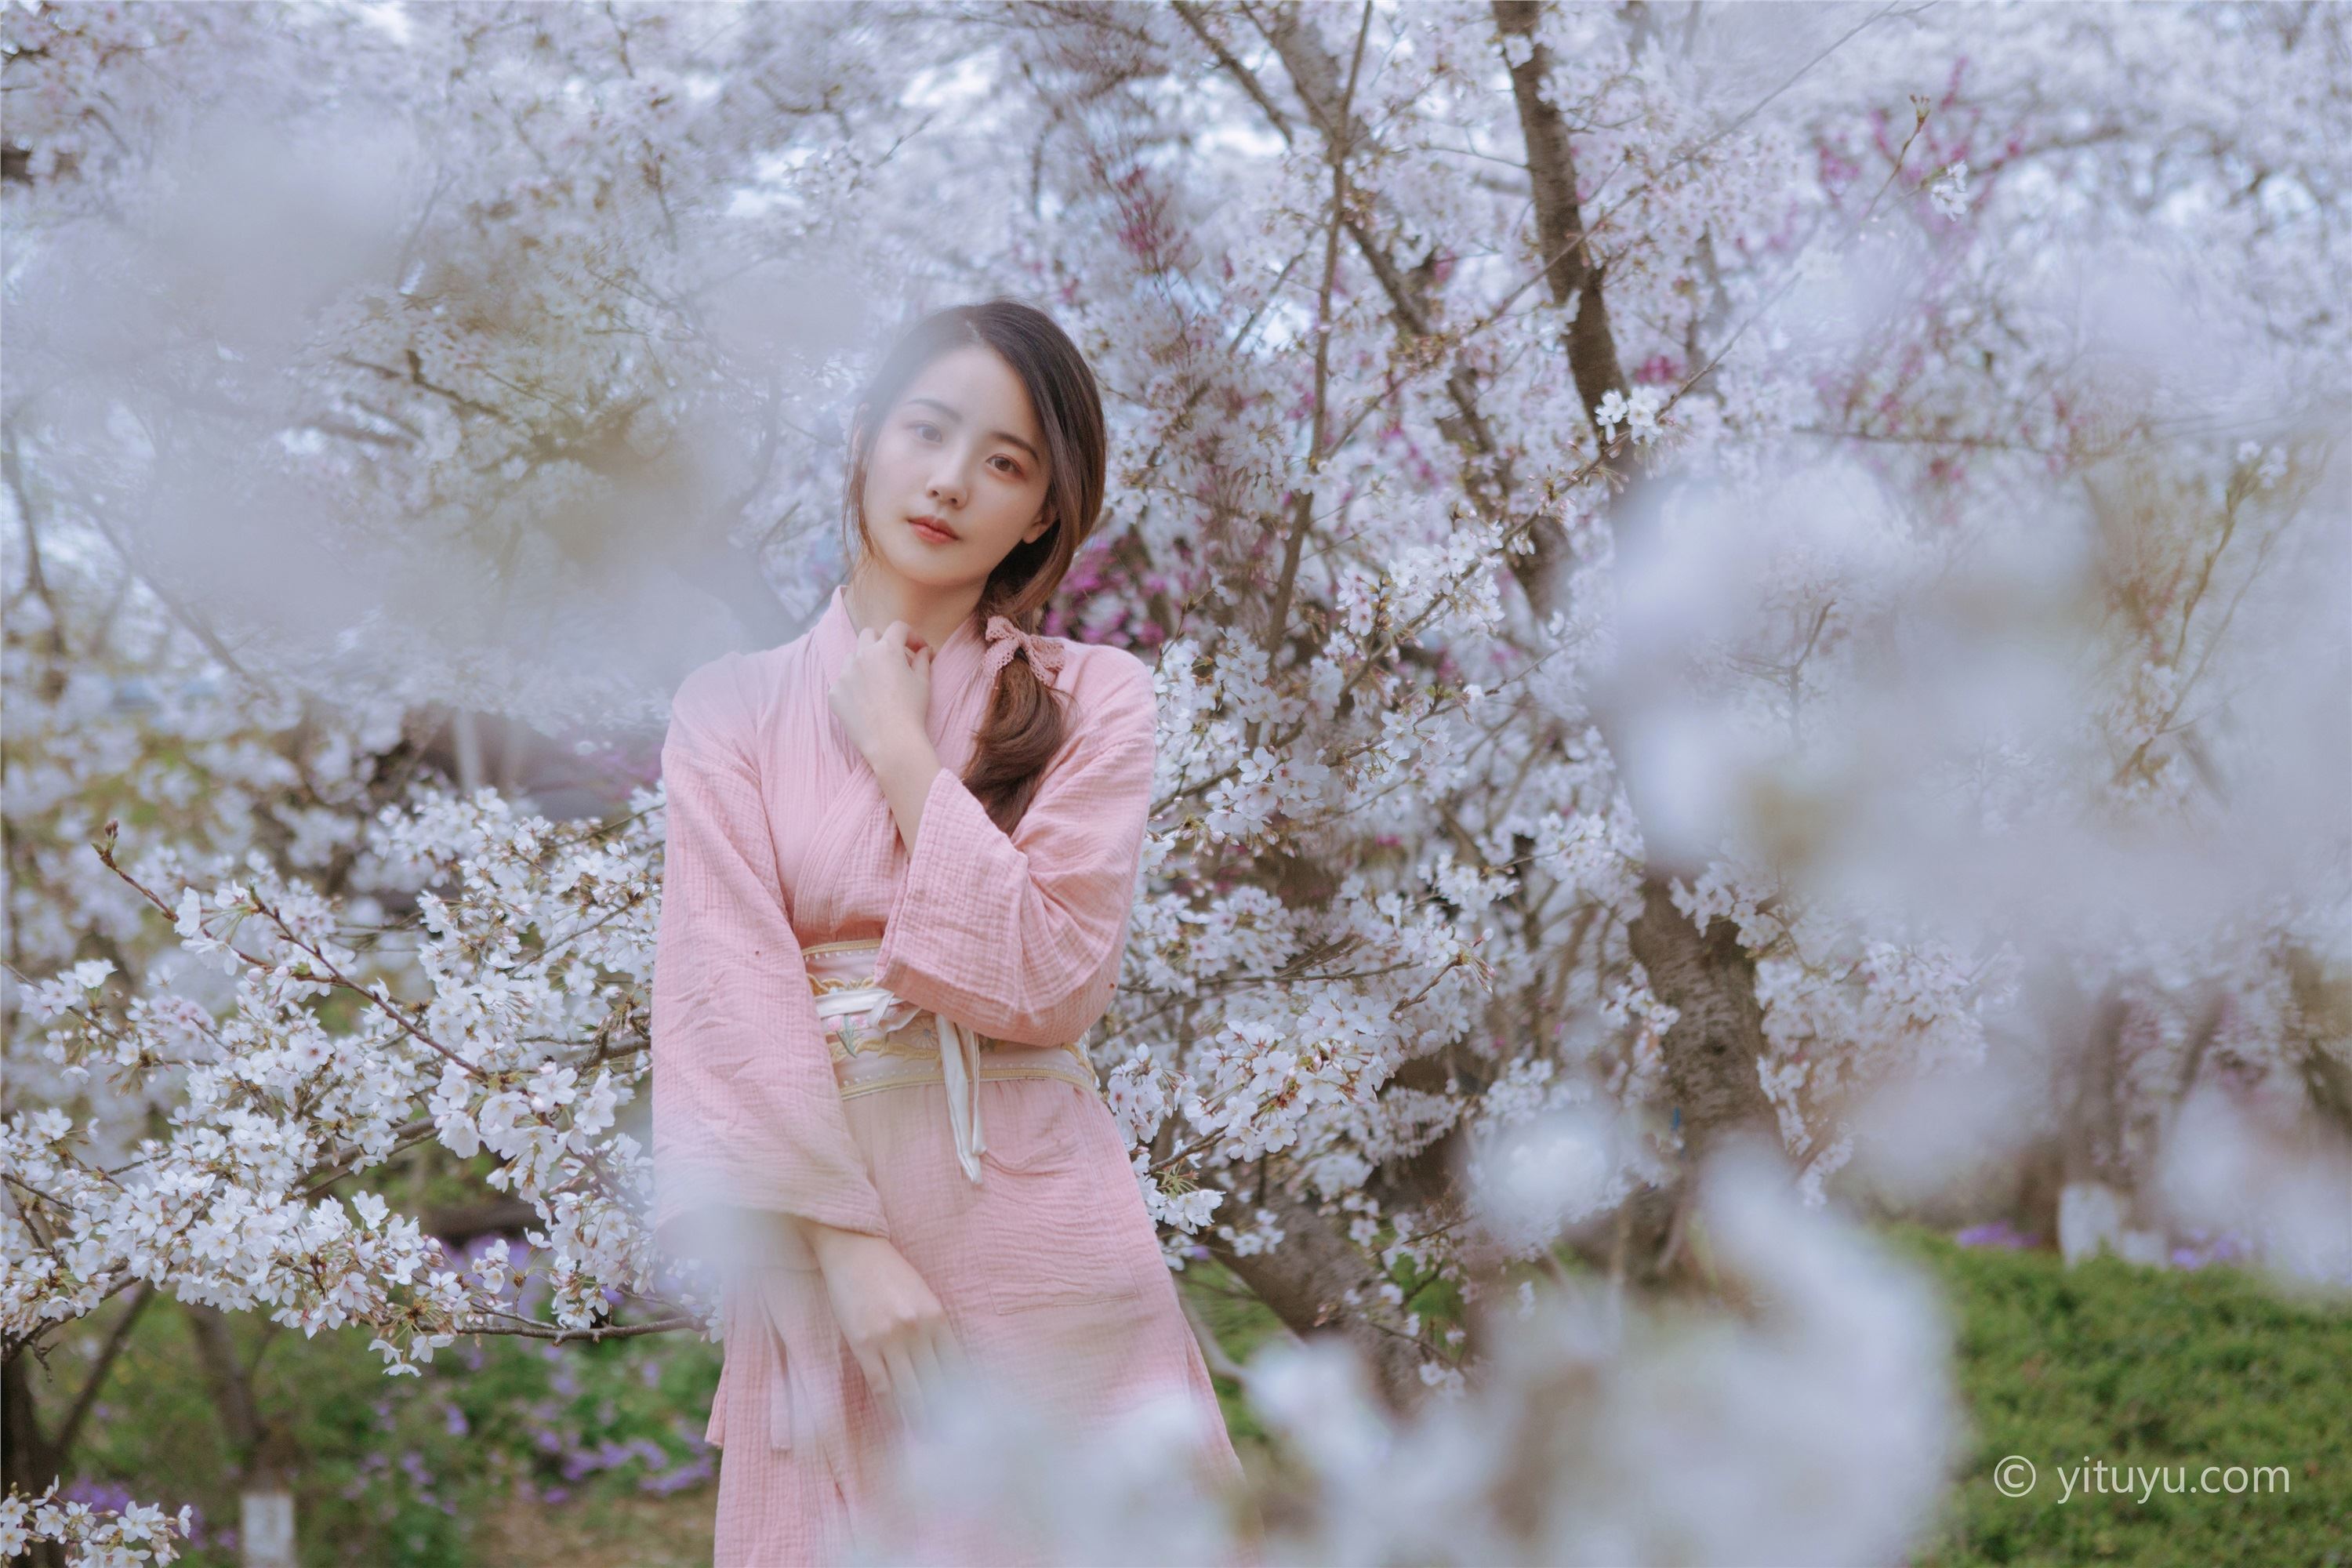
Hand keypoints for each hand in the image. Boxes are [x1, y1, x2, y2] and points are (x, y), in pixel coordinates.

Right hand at [801, 1226, 967, 1433]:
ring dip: (918, 1417)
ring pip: (909, 1389)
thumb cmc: (890, 1272)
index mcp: (937, 1316)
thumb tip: (944, 1365)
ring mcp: (889, 1338)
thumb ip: (934, 1327)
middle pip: (934, 1382)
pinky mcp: (864, 1344)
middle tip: (949, 1438)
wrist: (854, 1249)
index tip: (965, 1415)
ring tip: (925, 1437)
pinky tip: (895, 1419)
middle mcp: (917, 1329)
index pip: (955, 1365)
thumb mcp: (922, 1295)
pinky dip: (890, 1406)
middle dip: (942, 1413)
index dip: (960, 1393)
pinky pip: (881, 1384)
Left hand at [826, 620, 931, 767]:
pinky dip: (854, 686)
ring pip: (852, 657)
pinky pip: (843, 682)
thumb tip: (924, 651)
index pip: (898, 628)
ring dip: (864, 662)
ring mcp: (845, 673)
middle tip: (893, 659)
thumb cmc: (911, 710)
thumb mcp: (923, 683)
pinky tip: (864, 702)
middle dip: (882, 642)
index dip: (910, 636)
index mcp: (887, 649)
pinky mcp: (834, 692)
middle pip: (869, 635)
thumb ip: (922, 661)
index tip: (917, 649)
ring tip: (876, 682)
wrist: (890, 741)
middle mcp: (862, 655)